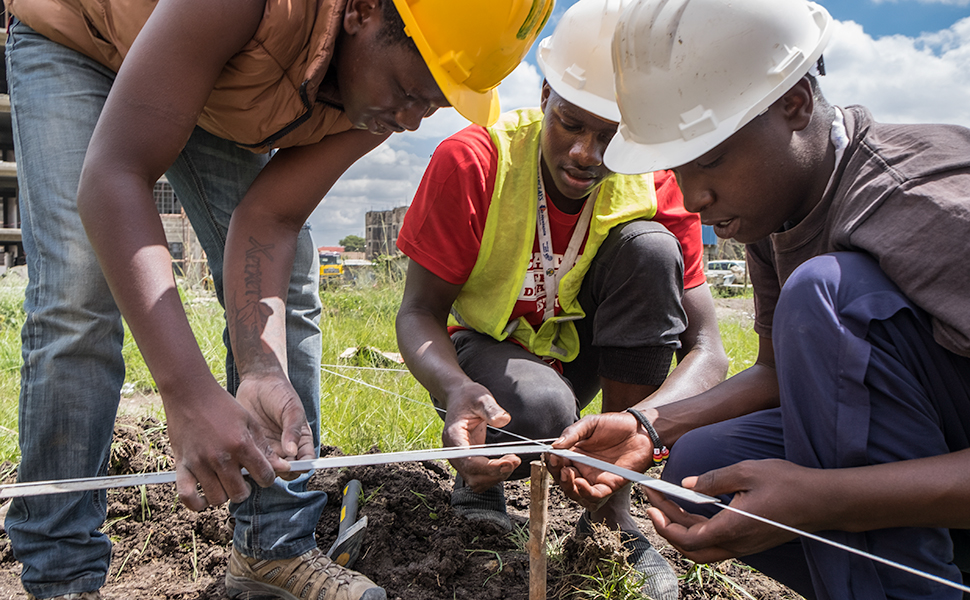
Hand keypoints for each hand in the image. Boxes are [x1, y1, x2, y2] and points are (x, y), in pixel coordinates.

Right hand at [165, 376, 313, 510]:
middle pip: (240, 494)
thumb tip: (281, 467)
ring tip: (224, 483)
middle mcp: (221, 458)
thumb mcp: (249, 421)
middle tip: (242, 480)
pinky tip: (204, 497)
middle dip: (245, 490)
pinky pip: (187, 497)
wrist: (190, 392)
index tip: (262, 475)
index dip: (267, 478)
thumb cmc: (222, 405)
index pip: (264, 477)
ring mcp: (200, 463)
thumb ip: (263, 447)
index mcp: (242, 445)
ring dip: (223, 494)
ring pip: (217, 498)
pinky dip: (196, 504)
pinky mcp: (181, 465)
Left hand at [234, 374, 314, 466]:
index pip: (306, 461)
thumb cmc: (281, 393)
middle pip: (288, 470)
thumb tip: (293, 452)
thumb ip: (293, 430)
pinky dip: (250, 462)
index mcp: (301, 440)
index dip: (303, 467)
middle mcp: (286, 448)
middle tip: (275, 463)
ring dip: (265, 468)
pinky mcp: (252, 446)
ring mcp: (269, 448)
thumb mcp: (292, 409)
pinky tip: (247, 454)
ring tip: (260, 457)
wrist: (258, 382)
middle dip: (282, 470)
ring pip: (269, 469)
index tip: (296, 465)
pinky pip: (253, 461)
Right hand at [442, 381, 518, 491]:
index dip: (490, 467)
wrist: (459, 397)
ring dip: (496, 476)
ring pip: (476, 482)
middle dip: (496, 473)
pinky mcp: (468, 461)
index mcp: (454, 437)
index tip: (511, 460)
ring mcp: (460, 459)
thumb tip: (504, 420)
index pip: (469, 462)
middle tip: (515, 459)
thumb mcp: (481, 397)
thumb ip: (492, 409)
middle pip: (473, 477)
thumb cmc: (468, 397)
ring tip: (512, 459)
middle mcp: (454, 452)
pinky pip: (479, 478)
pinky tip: (505, 462)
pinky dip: (494, 475)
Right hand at [547, 412, 653, 510]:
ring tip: (568, 473)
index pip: (557, 464)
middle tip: (560, 465)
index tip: (552, 456)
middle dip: (557, 474)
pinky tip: (580, 482)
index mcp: (574, 454)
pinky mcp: (609, 486)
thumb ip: (572, 433)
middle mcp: (582, 469)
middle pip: (563, 480)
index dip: (552, 462)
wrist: (641, 430)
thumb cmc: (615, 425)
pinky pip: (594, 496)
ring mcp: (594, 479)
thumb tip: (553, 446)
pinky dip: (585, 493)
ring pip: (575, 493)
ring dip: (568, 486)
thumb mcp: (590, 424)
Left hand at [646, 459, 812, 561]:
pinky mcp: (751, 542)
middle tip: (655, 501)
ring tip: (670, 502)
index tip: (652, 502)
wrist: (824, 502)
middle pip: (690, 549)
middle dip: (667, 527)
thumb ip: (713, 479)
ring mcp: (745, 546)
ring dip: (682, 529)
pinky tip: (694, 508)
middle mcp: (737, 544)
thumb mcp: (747, 472)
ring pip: (703, 549)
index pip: (686, 538)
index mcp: (732, 529)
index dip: (664, 523)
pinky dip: (699, 529)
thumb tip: (686, 485)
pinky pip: (717, 543)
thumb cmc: (789, 484)